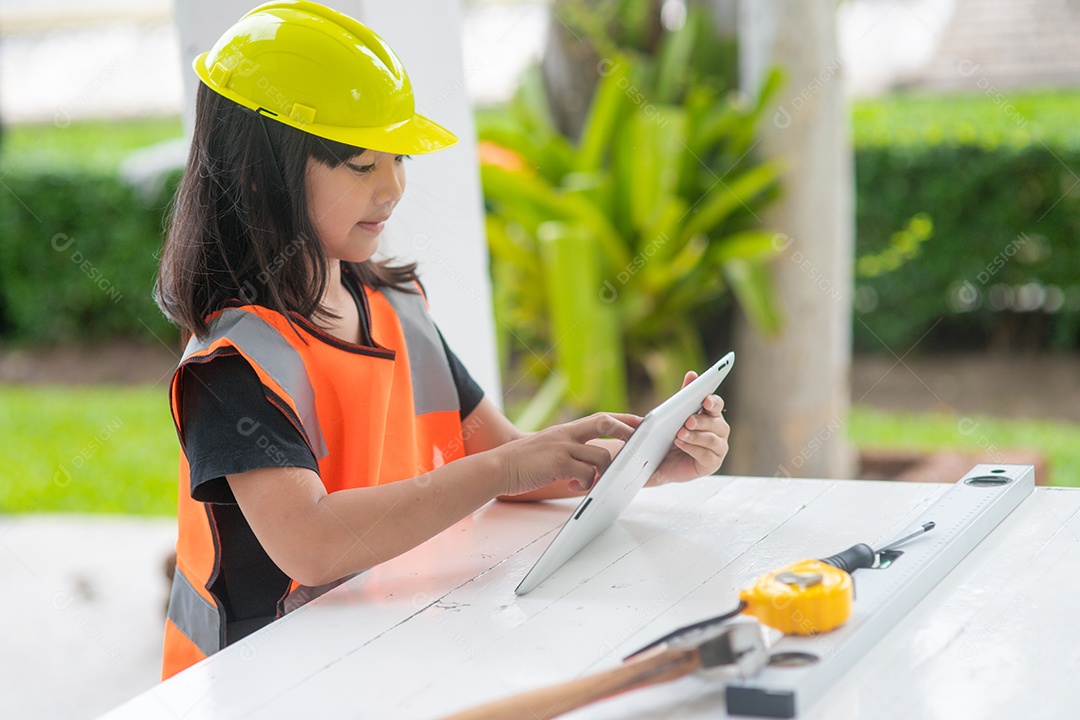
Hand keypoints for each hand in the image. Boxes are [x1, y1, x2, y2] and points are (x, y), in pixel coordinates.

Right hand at [494, 412, 638, 496]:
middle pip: (605, 423)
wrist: (497, 467)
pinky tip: (575, 488)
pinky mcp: (557, 463)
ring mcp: (563, 447)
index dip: (623, 419)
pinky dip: (587, 484)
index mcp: (567, 430)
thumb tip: (592, 461)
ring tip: (590, 483)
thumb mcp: (549, 448)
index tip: (642, 422)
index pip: (601, 418)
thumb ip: (570, 449)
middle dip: (626, 432)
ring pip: (601, 456)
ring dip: (603, 472)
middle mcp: (567, 434)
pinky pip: (586, 474)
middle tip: (637, 446)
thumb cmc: (524, 463)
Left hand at [647, 371, 729, 485]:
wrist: (657, 464)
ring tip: (680, 434)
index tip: (705, 399)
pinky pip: (707, 456)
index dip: (712, 401)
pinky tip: (681, 445)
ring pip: (713, 439)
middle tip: (688, 420)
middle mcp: (718, 430)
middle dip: (703, 420)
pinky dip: (694, 449)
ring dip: (696, 436)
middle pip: (717, 422)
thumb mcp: (666, 417)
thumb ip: (674, 401)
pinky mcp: (712, 464)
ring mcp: (718, 448)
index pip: (715, 404)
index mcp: (709, 414)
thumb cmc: (666, 437)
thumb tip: (688, 377)